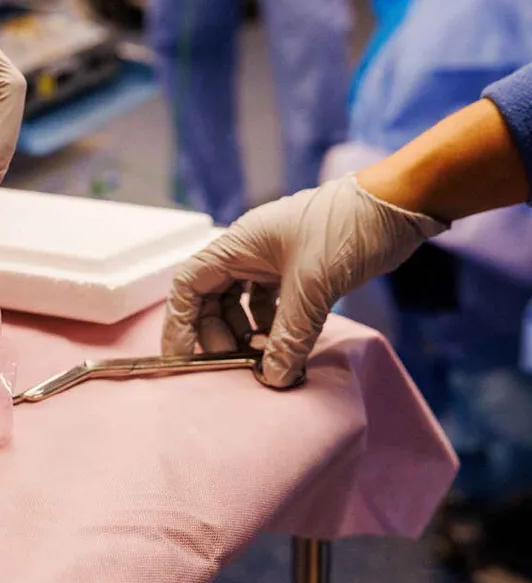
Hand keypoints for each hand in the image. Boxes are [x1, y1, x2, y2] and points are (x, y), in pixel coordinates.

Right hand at [160, 175, 446, 388]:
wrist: (401, 204)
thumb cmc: (349, 228)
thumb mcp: (313, 287)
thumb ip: (288, 337)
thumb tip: (272, 378)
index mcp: (237, 245)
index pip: (189, 285)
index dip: (180, 324)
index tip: (184, 358)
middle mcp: (248, 252)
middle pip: (212, 300)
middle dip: (218, 336)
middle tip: (235, 367)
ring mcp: (272, 261)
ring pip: (240, 306)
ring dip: (245, 336)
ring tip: (262, 362)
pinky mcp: (297, 271)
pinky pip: (270, 306)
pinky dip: (271, 329)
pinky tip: (284, 349)